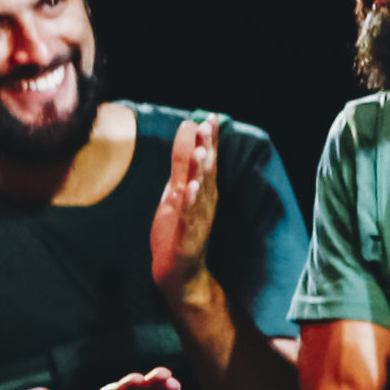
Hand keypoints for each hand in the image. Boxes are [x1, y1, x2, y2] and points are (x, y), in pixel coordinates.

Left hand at [149, 115, 221, 305]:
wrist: (179, 272)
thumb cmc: (178, 229)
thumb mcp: (178, 193)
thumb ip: (182, 166)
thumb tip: (187, 136)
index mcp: (203, 191)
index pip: (208, 160)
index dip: (210, 139)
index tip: (211, 117)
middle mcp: (203, 202)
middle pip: (207, 172)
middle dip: (207, 148)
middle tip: (208, 125)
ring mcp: (196, 219)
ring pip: (200, 192)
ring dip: (201, 172)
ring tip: (202, 153)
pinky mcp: (186, 236)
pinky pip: (189, 217)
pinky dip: (190, 203)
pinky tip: (190, 189)